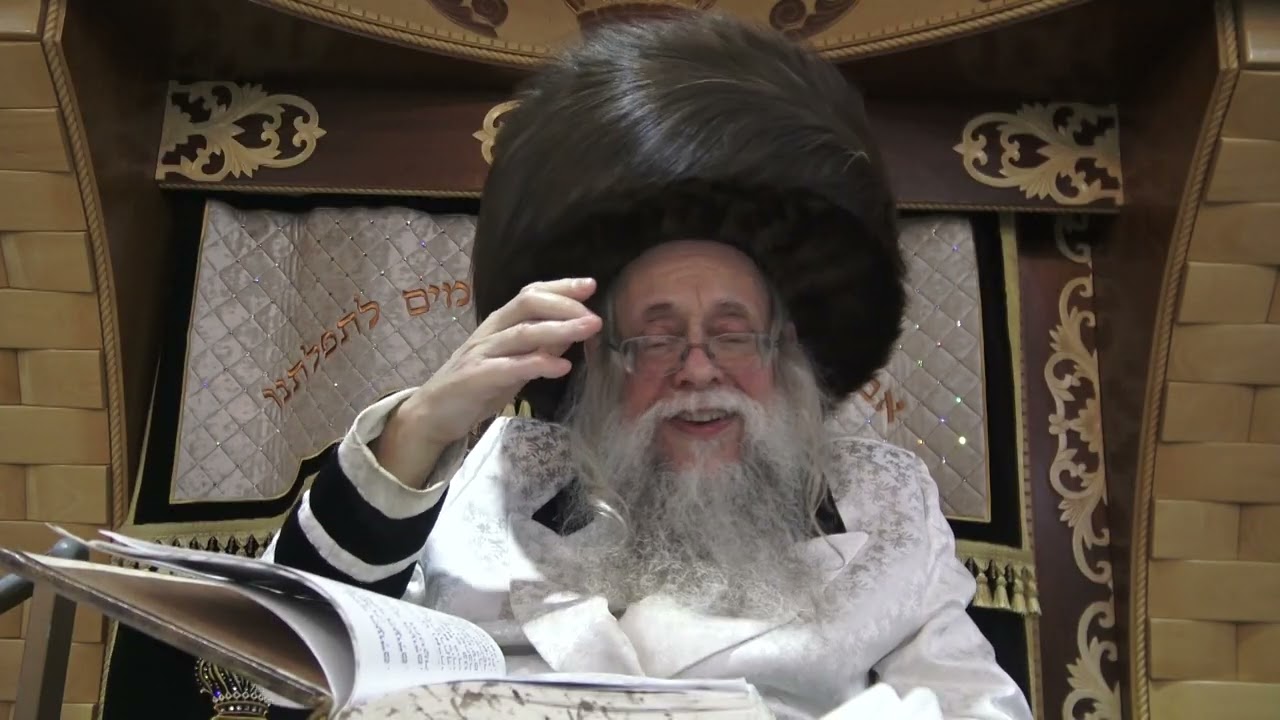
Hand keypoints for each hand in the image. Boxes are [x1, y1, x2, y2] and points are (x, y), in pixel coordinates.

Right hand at [373, 278, 602, 486]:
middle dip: (564, 304)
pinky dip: (538, 364)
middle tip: (594, 314)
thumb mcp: (513, 363)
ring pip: (522, 332)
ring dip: (560, 329)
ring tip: (589, 329)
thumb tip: (572, 331)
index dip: (560, 287)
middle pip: (527, 304)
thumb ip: (539, 346)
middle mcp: (490, 331)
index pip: (530, 294)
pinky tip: (563, 367)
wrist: (432, 414)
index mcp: (498, 323)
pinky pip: (510, 367)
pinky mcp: (476, 378)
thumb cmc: (476, 386)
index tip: (590, 285)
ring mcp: (482, 353)